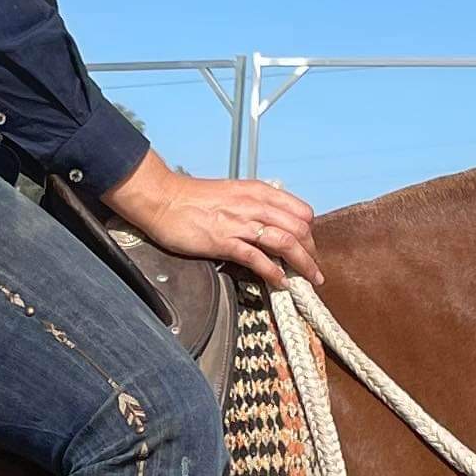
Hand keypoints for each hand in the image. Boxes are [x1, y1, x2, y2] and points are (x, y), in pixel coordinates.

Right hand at [100, 150, 320, 287]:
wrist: (163, 199)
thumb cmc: (192, 198)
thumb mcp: (233, 193)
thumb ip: (254, 205)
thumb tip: (270, 221)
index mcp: (258, 192)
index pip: (300, 211)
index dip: (309, 231)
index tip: (308, 246)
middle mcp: (254, 205)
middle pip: (299, 229)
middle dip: (311, 252)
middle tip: (313, 269)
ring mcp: (240, 224)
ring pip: (286, 242)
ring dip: (303, 264)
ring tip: (309, 279)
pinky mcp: (224, 241)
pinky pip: (258, 259)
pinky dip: (274, 273)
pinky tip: (281, 283)